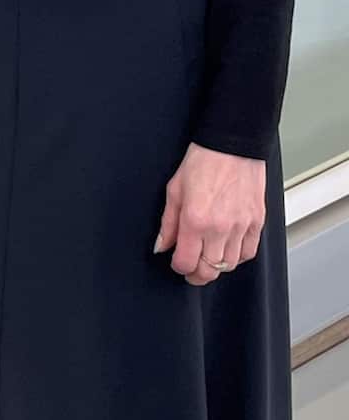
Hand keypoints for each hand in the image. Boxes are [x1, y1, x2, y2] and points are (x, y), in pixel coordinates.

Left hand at [154, 143, 265, 285]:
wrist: (232, 145)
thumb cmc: (203, 161)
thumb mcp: (174, 189)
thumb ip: (168, 223)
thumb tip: (162, 245)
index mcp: (195, 220)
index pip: (186, 263)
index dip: (179, 267)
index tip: (177, 262)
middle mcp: (220, 228)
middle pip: (209, 271)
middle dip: (197, 273)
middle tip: (191, 268)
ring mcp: (241, 227)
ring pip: (229, 265)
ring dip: (216, 266)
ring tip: (208, 257)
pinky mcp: (257, 223)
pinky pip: (249, 253)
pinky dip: (237, 257)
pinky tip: (228, 250)